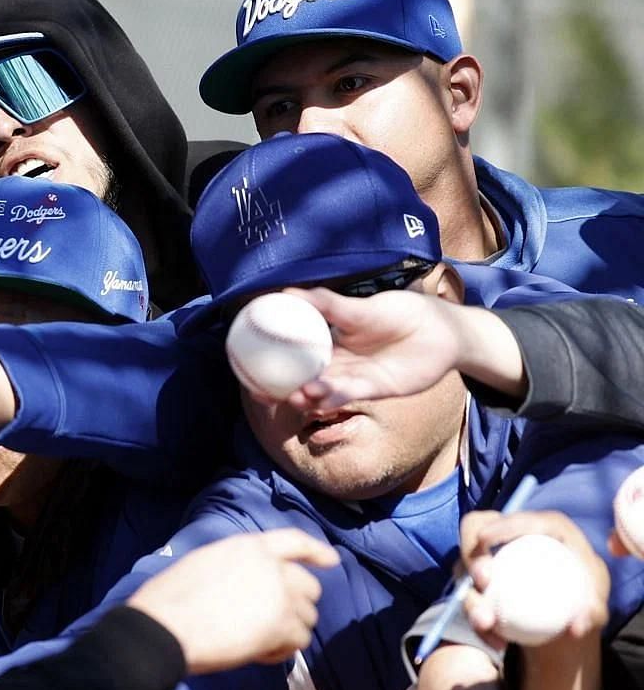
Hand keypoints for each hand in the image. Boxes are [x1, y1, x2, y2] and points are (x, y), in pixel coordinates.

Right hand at [127, 529, 339, 674]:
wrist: (166, 627)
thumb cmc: (170, 599)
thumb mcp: (204, 564)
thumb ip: (236, 568)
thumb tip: (248, 587)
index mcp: (249, 547)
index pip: (293, 541)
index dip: (315, 551)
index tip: (331, 560)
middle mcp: (271, 567)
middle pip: (308, 586)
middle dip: (296, 605)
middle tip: (271, 622)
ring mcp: (280, 596)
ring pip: (307, 617)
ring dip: (288, 631)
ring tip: (258, 641)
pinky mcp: (281, 625)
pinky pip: (298, 641)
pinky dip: (281, 650)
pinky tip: (258, 653)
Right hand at [281, 288, 522, 411]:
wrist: (445, 331)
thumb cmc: (404, 312)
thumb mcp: (364, 307)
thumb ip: (328, 304)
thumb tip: (289, 293)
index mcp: (330, 340)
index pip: (293, 352)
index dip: (269, 359)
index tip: (243, 359)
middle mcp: (337, 362)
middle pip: (302, 377)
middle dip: (279, 386)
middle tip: (257, 388)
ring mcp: (354, 377)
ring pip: (322, 390)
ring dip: (305, 395)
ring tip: (293, 395)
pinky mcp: (375, 390)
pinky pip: (349, 395)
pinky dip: (332, 397)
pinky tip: (318, 397)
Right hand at [457, 509, 608, 643]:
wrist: (565, 614)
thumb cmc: (584, 599)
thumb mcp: (595, 607)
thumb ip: (591, 613)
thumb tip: (576, 625)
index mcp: (543, 528)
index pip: (520, 519)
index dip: (501, 525)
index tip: (486, 540)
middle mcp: (508, 537)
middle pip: (476, 529)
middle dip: (471, 550)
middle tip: (482, 580)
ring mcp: (488, 558)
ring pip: (465, 569)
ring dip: (471, 597)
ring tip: (486, 623)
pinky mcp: (475, 580)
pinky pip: (467, 596)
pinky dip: (479, 619)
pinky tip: (495, 640)